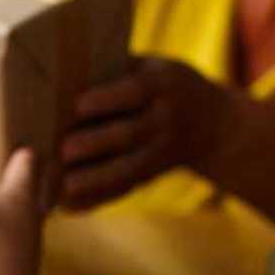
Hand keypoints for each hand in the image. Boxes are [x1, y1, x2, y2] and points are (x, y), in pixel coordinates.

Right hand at [0, 141, 44, 274]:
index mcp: (21, 196)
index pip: (27, 163)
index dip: (24, 150)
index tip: (24, 141)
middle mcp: (31, 217)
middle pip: (34, 189)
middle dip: (30, 176)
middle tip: (27, 163)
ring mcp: (29, 243)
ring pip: (28, 215)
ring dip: (21, 204)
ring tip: (9, 198)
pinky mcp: (20, 265)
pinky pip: (17, 239)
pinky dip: (10, 230)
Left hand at [60, 57, 239, 209]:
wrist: (213, 122)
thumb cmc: (162, 85)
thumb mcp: (152, 67)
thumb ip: (117, 71)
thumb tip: (61, 74)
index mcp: (163, 85)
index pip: (135, 92)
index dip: (107, 99)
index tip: (78, 105)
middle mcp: (165, 120)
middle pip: (129, 134)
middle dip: (95, 144)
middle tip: (64, 150)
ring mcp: (161, 152)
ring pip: (127, 169)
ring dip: (94, 180)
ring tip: (63, 186)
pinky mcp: (151, 174)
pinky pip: (124, 189)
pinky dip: (96, 199)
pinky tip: (69, 207)